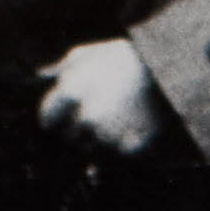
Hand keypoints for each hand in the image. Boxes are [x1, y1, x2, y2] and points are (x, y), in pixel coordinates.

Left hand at [37, 37, 167, 156]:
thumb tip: (41, 75)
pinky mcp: (129, 150)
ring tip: (113, 124)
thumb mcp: (90, 53)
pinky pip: (114, 157)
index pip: (47, 119)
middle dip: (76, 129)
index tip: (60, 118)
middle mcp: (85, 117)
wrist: (169, 71)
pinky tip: (127, 133)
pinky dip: (118, 150)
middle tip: (95, 117)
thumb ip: (62, 66)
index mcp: (71, 92)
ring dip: (96, 142)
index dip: (53, 118)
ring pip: (90, 150)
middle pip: (68, 137)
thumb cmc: (126, 59)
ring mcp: (108, 136)